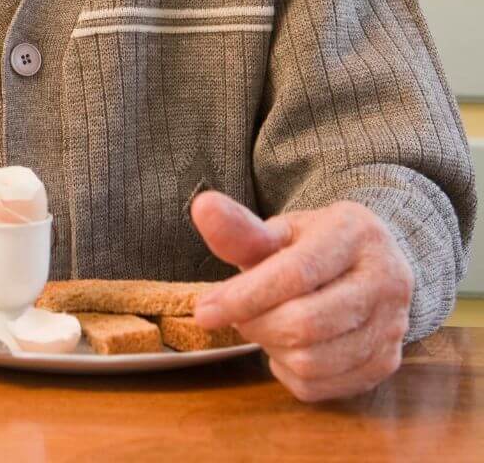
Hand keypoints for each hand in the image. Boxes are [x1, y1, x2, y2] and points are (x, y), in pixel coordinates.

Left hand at [190, 190, 412, 402]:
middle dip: (255, 324)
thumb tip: (202, 208)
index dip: (244, 296)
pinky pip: (322, 386)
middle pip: (305, 323)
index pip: (295, 274)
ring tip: (264, 324)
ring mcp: (392, 326)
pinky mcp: (387, 363)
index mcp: (356, 235)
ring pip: (313, 361)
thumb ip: (241, 228)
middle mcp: (386, 281)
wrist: (368, 263)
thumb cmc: (314, 244)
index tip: (204, 311)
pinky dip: (289, 371)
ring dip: (271, 348)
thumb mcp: (282, 229)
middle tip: (237, 315)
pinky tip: (286, 346)